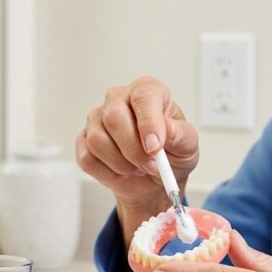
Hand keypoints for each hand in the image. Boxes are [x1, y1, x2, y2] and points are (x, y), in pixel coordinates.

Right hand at [76, 76, 198, 244]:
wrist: (153, 179)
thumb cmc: (171, 154)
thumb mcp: (188, 147)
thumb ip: (182, 136)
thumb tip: (168, 132)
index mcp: (148, 92)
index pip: (143, 96)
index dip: (148, 123)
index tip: (155, 148)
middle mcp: (119, 99)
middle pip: (114, 117)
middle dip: (133, 150)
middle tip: (149, 166)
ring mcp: (97, 119)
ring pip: (97, 140)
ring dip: (121, 164)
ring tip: (137, 167)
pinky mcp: (83, 140)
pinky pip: (87, 158)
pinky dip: (107, 172)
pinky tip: (120, 170)